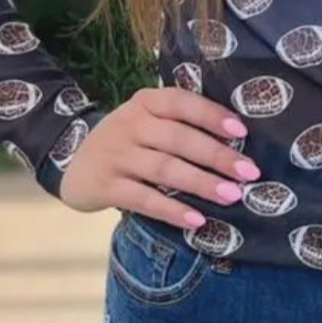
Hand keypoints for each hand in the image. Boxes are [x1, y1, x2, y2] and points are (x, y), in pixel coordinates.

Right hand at [59, 86, 260, 223]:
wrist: (73, 164)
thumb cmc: (128, 142)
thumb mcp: (146, 121)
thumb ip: (180, 124)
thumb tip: (237, 141)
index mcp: (145, 102)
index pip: (181, 103)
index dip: (211, 115)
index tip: (241, 131)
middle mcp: (129, 124)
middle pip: (179, 139)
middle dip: (217, 156)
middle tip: (249, 172)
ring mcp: (116, 155)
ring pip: (165, 169)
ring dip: (201, 183)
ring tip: (232, 195)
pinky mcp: (106, 187)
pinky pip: (144, 199)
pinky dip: (172, 210)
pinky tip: (197, 220)